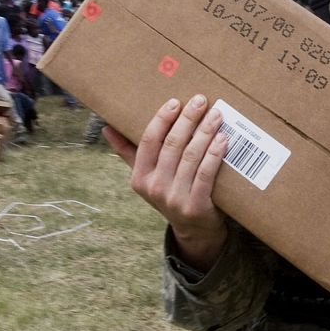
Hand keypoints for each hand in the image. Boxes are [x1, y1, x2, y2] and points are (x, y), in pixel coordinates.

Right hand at [104, 94, 230, 269]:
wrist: (193, 229)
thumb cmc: (170, 192)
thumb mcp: (147, 176)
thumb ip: (128, 152)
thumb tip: (107, 128)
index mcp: (139, 177)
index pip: (148, 141)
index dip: (162, 119)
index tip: (175, 102)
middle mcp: (154, 188)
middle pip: (172, 145)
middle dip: (188, 120)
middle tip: (200, 100)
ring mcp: (175, 198)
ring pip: (191, 157)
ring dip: (204, 132)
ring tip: (215, 115)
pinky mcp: (196, 206)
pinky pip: (206, 173)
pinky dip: (215, 154)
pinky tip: (222, 139)